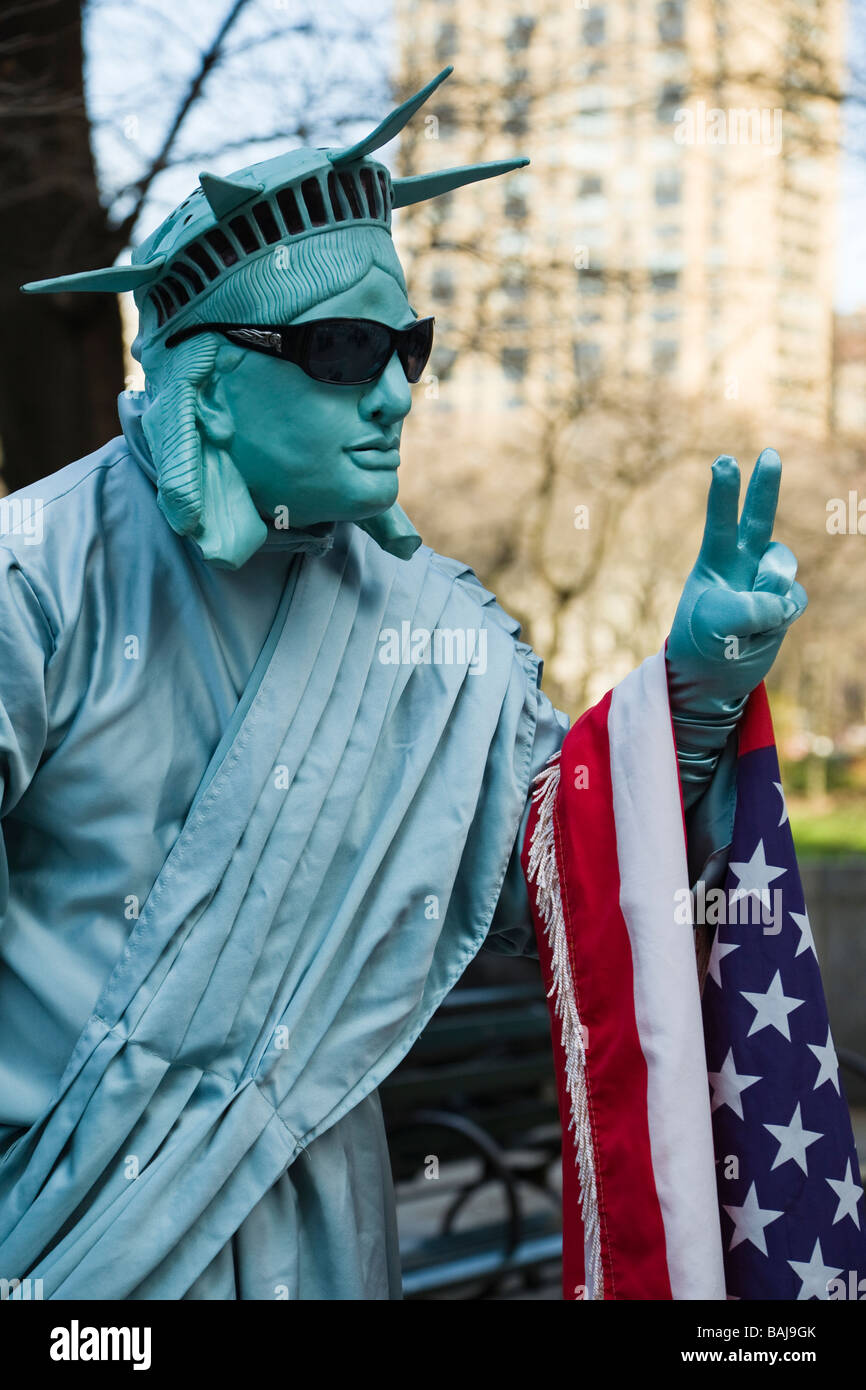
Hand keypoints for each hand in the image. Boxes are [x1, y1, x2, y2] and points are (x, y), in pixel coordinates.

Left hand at [666, 449, 806, 720]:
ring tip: (747, 620)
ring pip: (783, 567)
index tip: (722, 461)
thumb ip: (748, 606)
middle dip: (765, 486)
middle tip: (769, 454)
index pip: (721, 521)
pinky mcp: (784, 602)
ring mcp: (765, 581)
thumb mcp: (714, 626)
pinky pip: (794, 598)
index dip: (725, 493)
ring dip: (769, 591)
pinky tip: (763, 629)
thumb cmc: (702, 644)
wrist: (713, 677)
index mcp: (714, 560)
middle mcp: (742, 562)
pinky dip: (781, 616)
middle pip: (759, 519)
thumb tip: (781, 600)